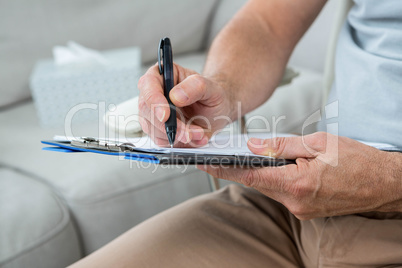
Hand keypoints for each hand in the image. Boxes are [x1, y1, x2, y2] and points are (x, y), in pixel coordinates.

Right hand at [138, 63, 232, 146]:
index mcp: (162, 75)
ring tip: (198, 133)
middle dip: (169, 125)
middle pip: (148, 111)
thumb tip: (176, 95)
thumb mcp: (210, 87)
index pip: (148, 85)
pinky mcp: (158, 130)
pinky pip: (161, 141)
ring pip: (154, 129)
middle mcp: (154, 94)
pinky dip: (179, 143)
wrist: (217, 110)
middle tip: (189, 132)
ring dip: (177, 136)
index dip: (154, 101)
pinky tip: (195, 138)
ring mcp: (154, 114)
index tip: (165, 115)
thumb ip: (194, 87)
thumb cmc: (211, 94)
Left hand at [197, 132, 400, 218]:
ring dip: (259, 174)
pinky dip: (273, 180)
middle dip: (240, 169)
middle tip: (221, 155)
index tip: (205, 163)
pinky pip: (281, 193)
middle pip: (257, 183)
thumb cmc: (357, 161)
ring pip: (268, 188)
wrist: (384, 184)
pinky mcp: (305, 212)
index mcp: (298, 183)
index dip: (225, 169)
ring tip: (250, 157)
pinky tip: (275, 168)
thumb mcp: (319, 143)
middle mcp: (296, 202)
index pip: (250, 176)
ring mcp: (301, 210)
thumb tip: (255, 146)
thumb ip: (282, 145)